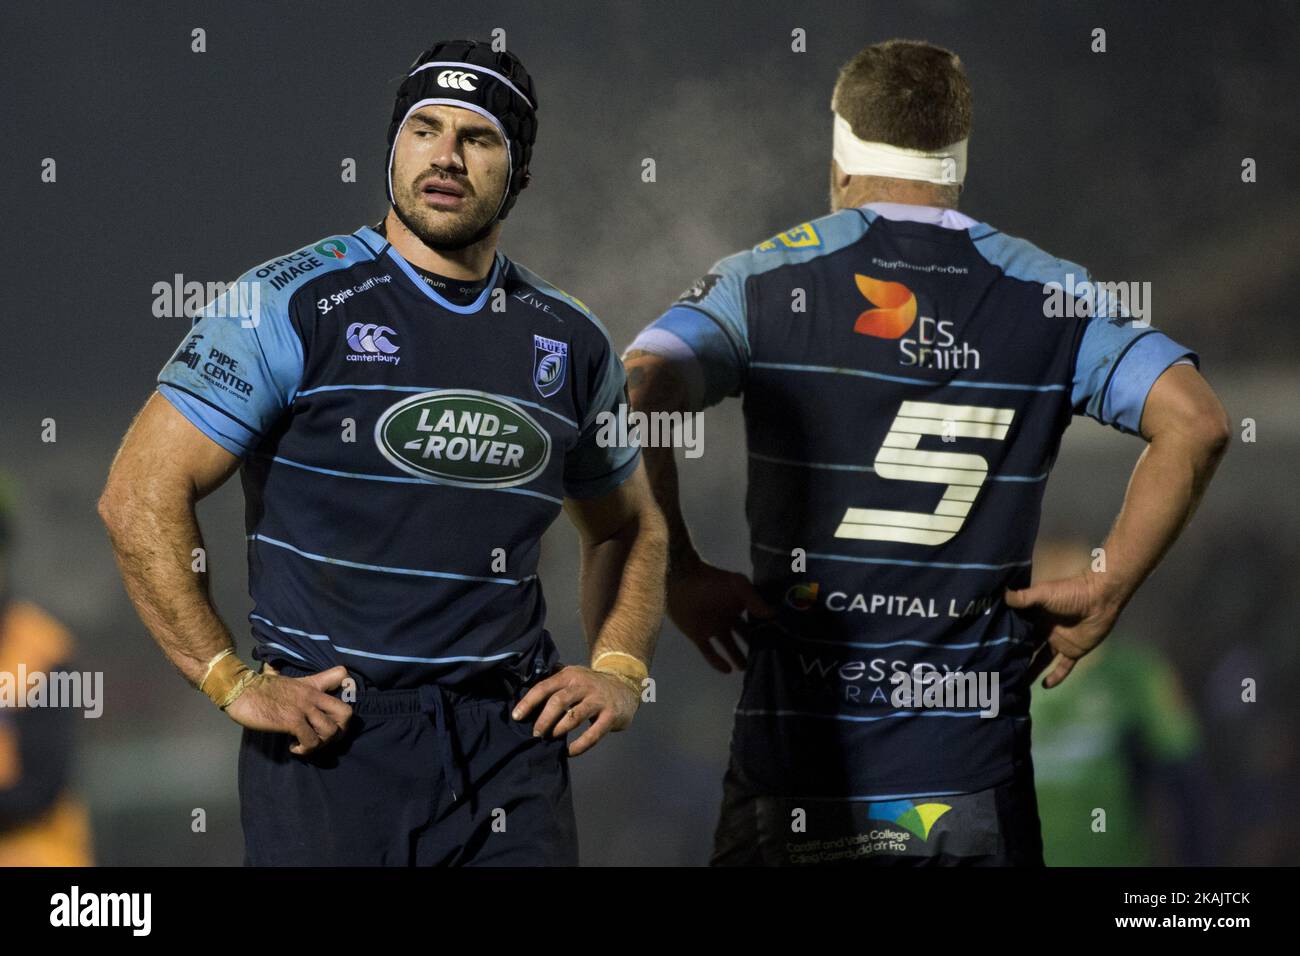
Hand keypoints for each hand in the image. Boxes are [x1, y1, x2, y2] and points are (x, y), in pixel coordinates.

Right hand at [223, 665, 353, 755]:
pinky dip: (304, 749)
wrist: (240, 690)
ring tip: (305, 744)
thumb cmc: (258, 686)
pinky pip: (311, 741)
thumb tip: (280, 674)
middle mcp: (313, 695)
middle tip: (323, 736)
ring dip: (320, 744)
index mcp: (312, 684)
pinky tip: (292, 747)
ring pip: (331, 731)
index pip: (342, 675)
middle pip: (347, 713)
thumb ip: (294, 684)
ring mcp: (304, 708)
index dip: (346, 691)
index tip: (332, 708)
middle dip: (340, 730)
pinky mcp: (292, 721)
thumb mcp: (284, 680)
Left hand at [511, 665, 640, 756]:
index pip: (545, 686)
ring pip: (574, 716)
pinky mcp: (611, 715)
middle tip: (535, 733)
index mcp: (570, 675)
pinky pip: (593, 734)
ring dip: (559, 730)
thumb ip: (553, 683)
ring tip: (550, 739)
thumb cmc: (590, 685)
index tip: (516, 716)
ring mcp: (598, 700)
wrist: (625, 685)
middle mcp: (584, 685)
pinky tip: (569, 752)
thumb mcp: (572, 676)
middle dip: (543, 719)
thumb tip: (522, 695)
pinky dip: (579, 745)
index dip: (529, 702)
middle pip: (558, 701)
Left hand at [667, 555, 775, 672]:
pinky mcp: (698, 635)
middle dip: (754, 646)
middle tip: (767, 659)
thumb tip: (775, 615)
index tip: (779, 642)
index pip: (755, 620)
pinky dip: (718, 662)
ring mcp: (713, 627)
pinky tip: (728, 670)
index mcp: (738, 605)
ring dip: (738, 657)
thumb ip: (756, 600)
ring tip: (748, 669)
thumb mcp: (738, 586)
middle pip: (744, 635)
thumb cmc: (712, 583)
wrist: (682, 583)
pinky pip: (709, 652)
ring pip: (729, 646)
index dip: (766, 630)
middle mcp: (727, 617)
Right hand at [1005, 573, 1123, 688]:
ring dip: (1031, 671)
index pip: (1017, 630)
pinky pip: (1063, 668)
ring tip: (1017, 683)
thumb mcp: (1042, 594)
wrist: (1099, 599)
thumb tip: (998, 594)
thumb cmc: (1070, 593)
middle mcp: (1044, 631)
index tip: (989, 648)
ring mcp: (1059, 643)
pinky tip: (1045, 686)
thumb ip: (1022, 598)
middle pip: (1027, 647)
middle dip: (1015, 657)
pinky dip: (1056, 677)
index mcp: (1036, 617)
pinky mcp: (1073, 652)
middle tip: (998, 670)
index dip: (1005, 638)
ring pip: (1042, 660)